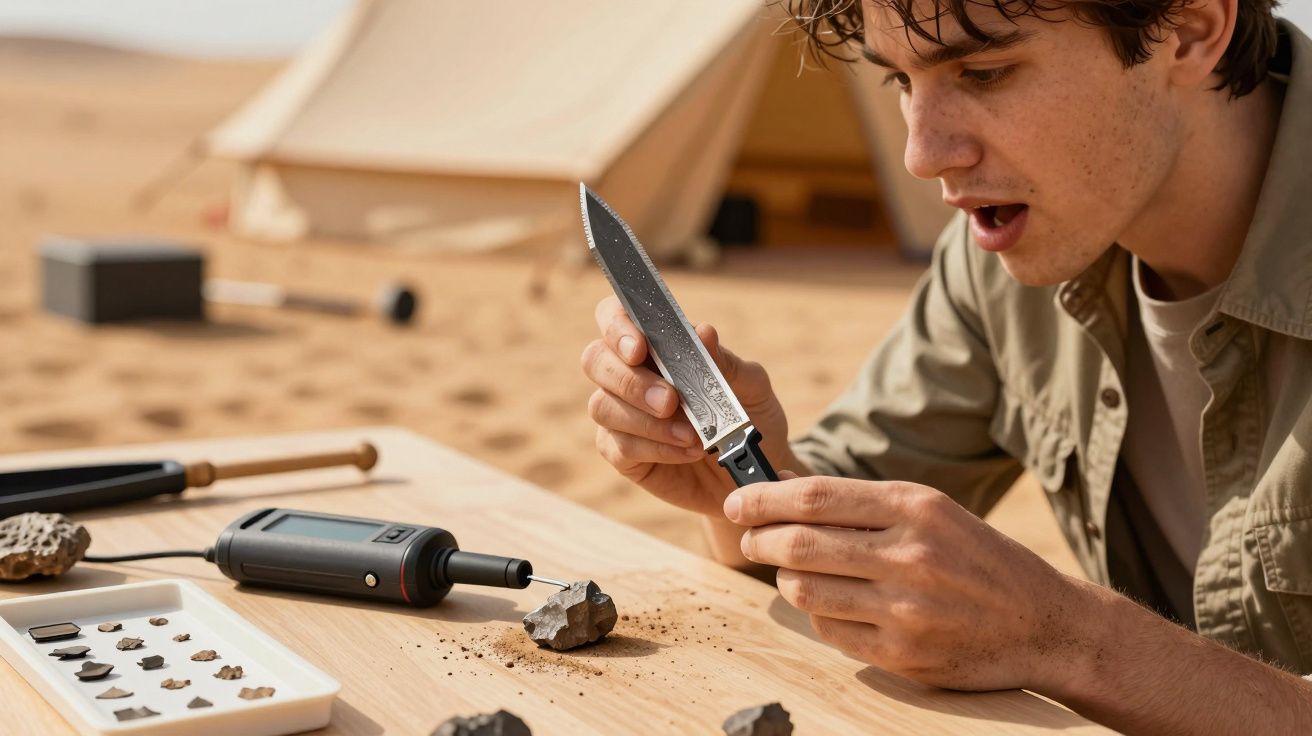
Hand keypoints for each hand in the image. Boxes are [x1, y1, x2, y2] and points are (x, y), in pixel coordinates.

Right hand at [581, 296, 790, 515]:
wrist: (753, 470)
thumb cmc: (750, 417)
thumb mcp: (752, 387)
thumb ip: (726, 362)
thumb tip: (704, 332)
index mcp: (655, 344)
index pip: (614, 316)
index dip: (617, 326)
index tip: (639, 348)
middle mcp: (629, 374)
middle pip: (595, 360)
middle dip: (630, 380)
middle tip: (670, 401)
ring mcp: (620, 414)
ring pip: (602, 406)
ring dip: (647, 421)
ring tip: (692, 435)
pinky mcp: (623, 453)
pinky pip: (619, 446)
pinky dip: (656, 448)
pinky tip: (688, 451)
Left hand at [724, 475, 1096, 691]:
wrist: (1044, 625)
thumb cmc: (978, 559)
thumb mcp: (931, 511)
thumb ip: (859, 502)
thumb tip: (782, 486)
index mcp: (915, 508)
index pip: (814, 496)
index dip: (763, 498)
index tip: (737, 501)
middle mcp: (910, 555)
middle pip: (799, 544)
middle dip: (759, 539)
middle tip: (750, 537)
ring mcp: (906, 609)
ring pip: (806, 590)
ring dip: (786, 578)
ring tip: (794, 571)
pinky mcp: (903, 654)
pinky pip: (830, 631)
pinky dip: (820, 614)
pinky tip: (835, 604)